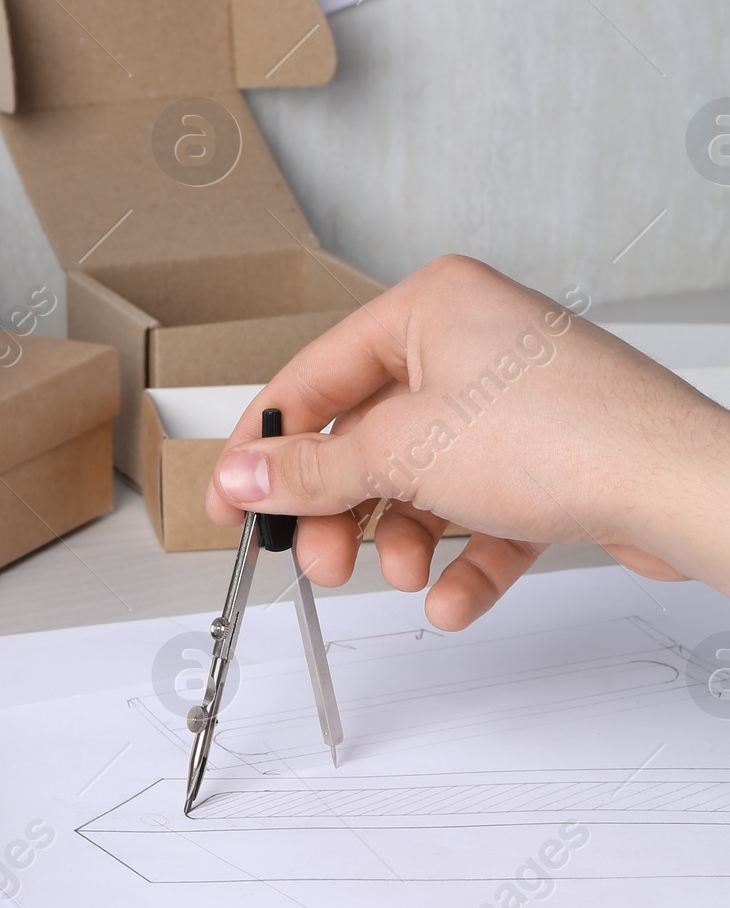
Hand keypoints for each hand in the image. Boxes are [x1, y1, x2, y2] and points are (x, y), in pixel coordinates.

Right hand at [205, 255, 729, 629]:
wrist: (678, 485)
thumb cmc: (567, 435)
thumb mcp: (404, 452)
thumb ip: (312, 471)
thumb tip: (243, 474)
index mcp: (430, 306)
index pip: (313, 377)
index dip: (263, 448)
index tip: (229, 503)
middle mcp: (471, 342)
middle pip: (366, 437)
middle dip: (340, 511)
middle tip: (316, 560)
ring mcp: (513, 402)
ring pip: (421, 481)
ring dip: (401, 540)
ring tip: (401, 573)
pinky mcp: (549, 459)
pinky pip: (480, 513)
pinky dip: (461, 560)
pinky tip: (451, 600)